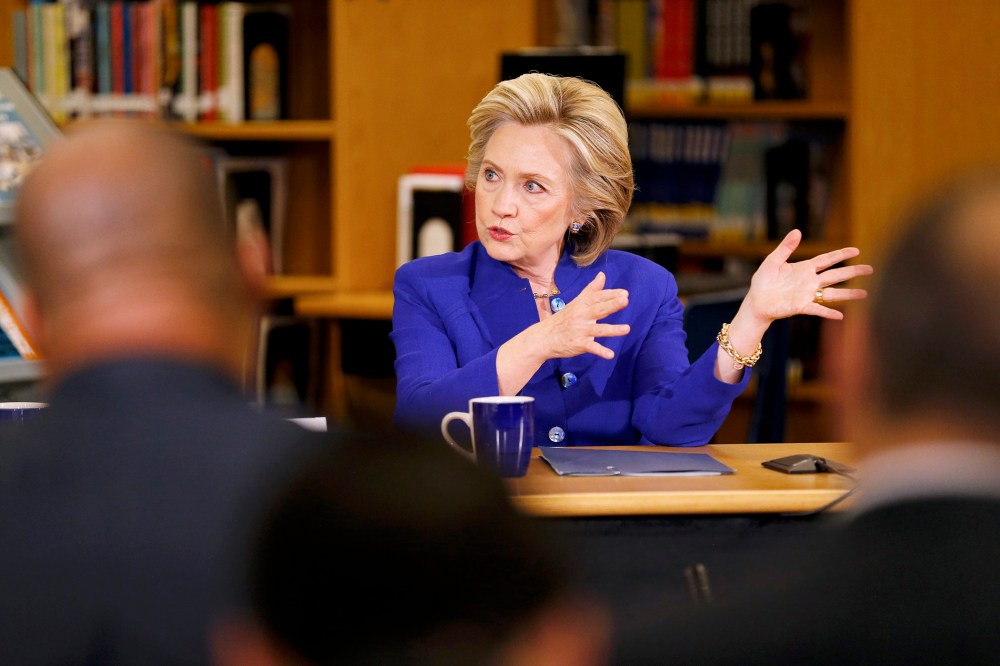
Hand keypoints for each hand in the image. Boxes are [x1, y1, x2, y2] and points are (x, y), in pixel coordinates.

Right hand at [538, 271, 630, 359]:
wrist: (543, 338)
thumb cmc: (562, 319)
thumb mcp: (576, 303)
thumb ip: (591, 290)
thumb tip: (602, 275)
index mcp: (581, 305)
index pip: (597, 297)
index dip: (610, 295)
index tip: (624, 293)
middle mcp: (581, 316)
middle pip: (598, 309)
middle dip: (611, 305)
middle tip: (625, 300)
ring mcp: (580, 331)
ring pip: (598, 329)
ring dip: (612, 329)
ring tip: (627, 329)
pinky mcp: (578, 344)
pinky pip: (591, 347)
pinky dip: (600, 351)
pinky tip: (610, 355)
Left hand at [744, 229, 873, 323]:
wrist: (756, 302)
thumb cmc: (763, 282)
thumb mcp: (773, 261)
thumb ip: (785, 248)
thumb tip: (797, 231)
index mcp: (804, 268)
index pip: (827, 259)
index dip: (841, 254)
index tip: (856, 250)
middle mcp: (810, 281)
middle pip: (835, 275)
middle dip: (853, 271)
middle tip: (871, 269)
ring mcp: (807, 295)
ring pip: (832, 293)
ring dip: (848, 294)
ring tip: (865, 294)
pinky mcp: (801, 307)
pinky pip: (817, 309)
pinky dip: (828, 312)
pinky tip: (840, 315)